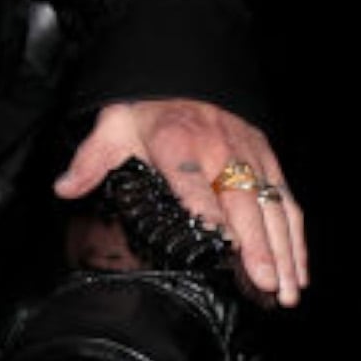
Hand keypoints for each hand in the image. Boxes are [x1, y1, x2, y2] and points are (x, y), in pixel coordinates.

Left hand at [54, 99, 308, 307]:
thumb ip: (90, 160)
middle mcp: (218, 148)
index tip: (219, 244)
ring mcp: (247, 155)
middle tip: (263, 284)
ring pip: (271, 206)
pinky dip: (295, 237)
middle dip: (255, 245)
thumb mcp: (113, 125)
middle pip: (240, 201)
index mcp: (176, 142)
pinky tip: (297, 271)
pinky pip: (286, 200)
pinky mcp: (266, 159)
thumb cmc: (148, 107)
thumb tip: (63, 187)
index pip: (192, 181)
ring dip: (282, 250)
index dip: (207, 212)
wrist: (184, 70)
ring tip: (285, 291)